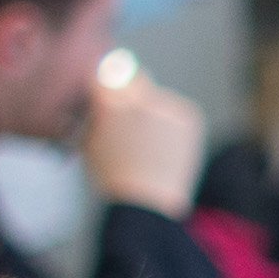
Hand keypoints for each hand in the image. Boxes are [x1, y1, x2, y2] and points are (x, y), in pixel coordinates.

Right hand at [80, 66, 206, 216]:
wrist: (148, 202)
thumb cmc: (112, 175)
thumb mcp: (90, 140)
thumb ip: (95, 110)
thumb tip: (101, 82)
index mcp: (109, 105)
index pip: (102, 75)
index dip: (104, 86)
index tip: (107, 93)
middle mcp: (140, 100)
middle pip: (135, 77)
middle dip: (130, 90)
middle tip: (131, 118)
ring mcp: (168, 107)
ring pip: (157, 97)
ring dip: (153, 111)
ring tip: (149, 145)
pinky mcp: (188, 116)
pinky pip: (175, 110)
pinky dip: (171, 122)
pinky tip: (164, 147)